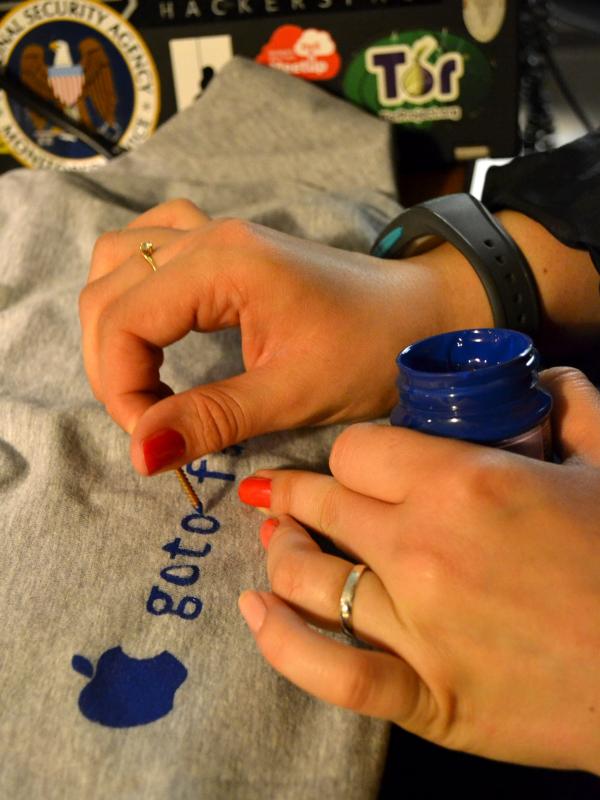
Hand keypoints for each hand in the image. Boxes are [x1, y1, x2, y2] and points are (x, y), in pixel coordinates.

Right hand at [80, 199, 484, 474]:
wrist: (424, 314)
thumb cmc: (374, 349)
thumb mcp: (294, 394)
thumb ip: (212, 418)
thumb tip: (141, 454)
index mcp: (223, 265)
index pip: (122, 319)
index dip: (119, 387)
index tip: (152, 440)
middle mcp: (208, 236)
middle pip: (107, 290)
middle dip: (110, 365)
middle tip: (147, 423)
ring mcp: (216, 234)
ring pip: (117, 260)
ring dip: (113, 321)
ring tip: (141, 378)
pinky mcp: (227, 247)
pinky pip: (151, 245)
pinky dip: (133, 285)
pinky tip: (151, 320)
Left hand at [238, 367, 599, 773]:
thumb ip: (573, 407)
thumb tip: (546, 379)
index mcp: (463, 483)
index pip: (358, 451)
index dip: (350, 455)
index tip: (356, 465)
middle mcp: (423, 549)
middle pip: (321, 505)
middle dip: (293, 497)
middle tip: (275, 496)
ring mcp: (417, 627)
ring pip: (308, 578)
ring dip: (280, 554)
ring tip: (273, 543)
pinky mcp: (426, 696)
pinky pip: (328, 669)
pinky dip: (281, 643)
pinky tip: (257, 615)